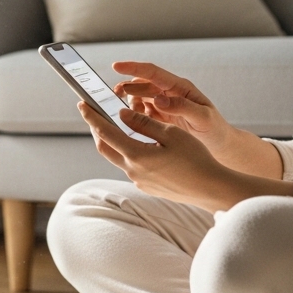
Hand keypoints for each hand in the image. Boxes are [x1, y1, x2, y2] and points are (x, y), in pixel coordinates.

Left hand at [80, 102, 291, 212]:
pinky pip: (131, 166)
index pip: (105, 132)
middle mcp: (133, 171)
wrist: (211, 189)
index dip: (92, 117)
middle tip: (94, 113)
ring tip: (116, 124)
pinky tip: (137, 142)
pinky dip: (128, 151)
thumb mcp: (171, 133)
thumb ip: (144, 123)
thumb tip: (121, 114)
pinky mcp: (148, 187)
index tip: (82, 104)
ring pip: (117, 157)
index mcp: (137, 155)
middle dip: (97, 129)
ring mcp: (140, 181)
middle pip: (104, 147)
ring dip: (113, 140)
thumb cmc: (196, 158)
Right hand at [112, 61, 231, 157]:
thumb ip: (182, 107)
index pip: (153, 73)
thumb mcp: (202, 118)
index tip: (116, 66)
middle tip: (114, 97)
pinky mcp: (160, 117)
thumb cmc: (215, 129)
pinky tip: (134, 124)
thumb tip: (158, 98)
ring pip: (139, 98)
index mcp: (180, 87)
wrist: (220, 145)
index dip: (133, 68)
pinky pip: (142, 113)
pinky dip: (134, 116)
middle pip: (141, 84)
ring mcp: (164, 105)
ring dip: (130, 104)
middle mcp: (170, 93)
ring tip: (129, 116)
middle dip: (126, 88)